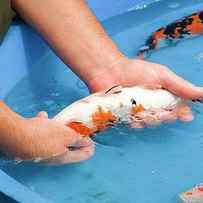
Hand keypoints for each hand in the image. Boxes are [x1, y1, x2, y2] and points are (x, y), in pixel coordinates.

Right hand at [3, 112, 94, 163]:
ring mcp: (42, 149)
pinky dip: (45, 125)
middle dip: (75, 137)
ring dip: (59, 130)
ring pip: (55, 139)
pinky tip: (43, 117)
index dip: (90, 148)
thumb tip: (89, 143)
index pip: (82, 156)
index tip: (93, 140)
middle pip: (69, 147)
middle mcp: (53, 156)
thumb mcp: (68, 136)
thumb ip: (79, 140)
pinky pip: (42, 133)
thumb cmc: (46, 136)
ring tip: (62, 121)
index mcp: (64, 157)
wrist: (19, 135)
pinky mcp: (33, 142)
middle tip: (80, 128)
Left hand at [87, 57, 202, 123]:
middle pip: (163, 118)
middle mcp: (151, 105)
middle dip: (165, 116)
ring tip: (146, 111)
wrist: (110, 70)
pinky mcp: (125, 115)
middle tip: (163, 111)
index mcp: (162, 96)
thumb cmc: (135, 71)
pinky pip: (133, 124)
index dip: (181, 114)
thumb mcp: (161, 75)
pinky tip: (134, 117)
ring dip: (150, 119)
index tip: (185, 116)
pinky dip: (136, 122)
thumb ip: (180, 86)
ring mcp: (137, 111)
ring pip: (149, 123)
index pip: (176, 109)